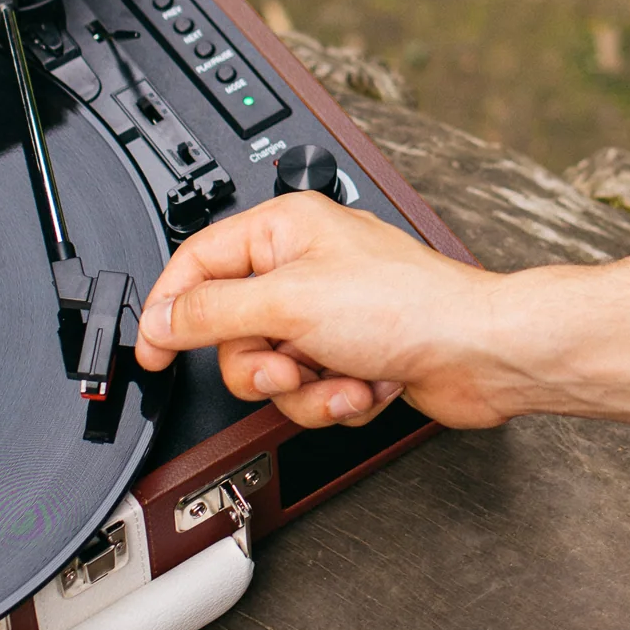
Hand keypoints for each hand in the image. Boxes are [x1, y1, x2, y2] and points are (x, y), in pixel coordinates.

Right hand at [132, 194, 537, 429]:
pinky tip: (369, 385)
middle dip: (262, 364)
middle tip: (289, 364)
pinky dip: (337, 399)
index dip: (168, 308)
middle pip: (232, 331)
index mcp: (283, 230)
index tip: (151, 350)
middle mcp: (304, 268)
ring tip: (342, 377)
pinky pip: (310, 392)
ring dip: (306, 389)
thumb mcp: (288, 303)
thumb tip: (161, 319)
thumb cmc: (408, 305)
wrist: (478, 353)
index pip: (197, 262)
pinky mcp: (351, 357)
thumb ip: (212, 312)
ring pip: (272, 370)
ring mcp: (328, 316)